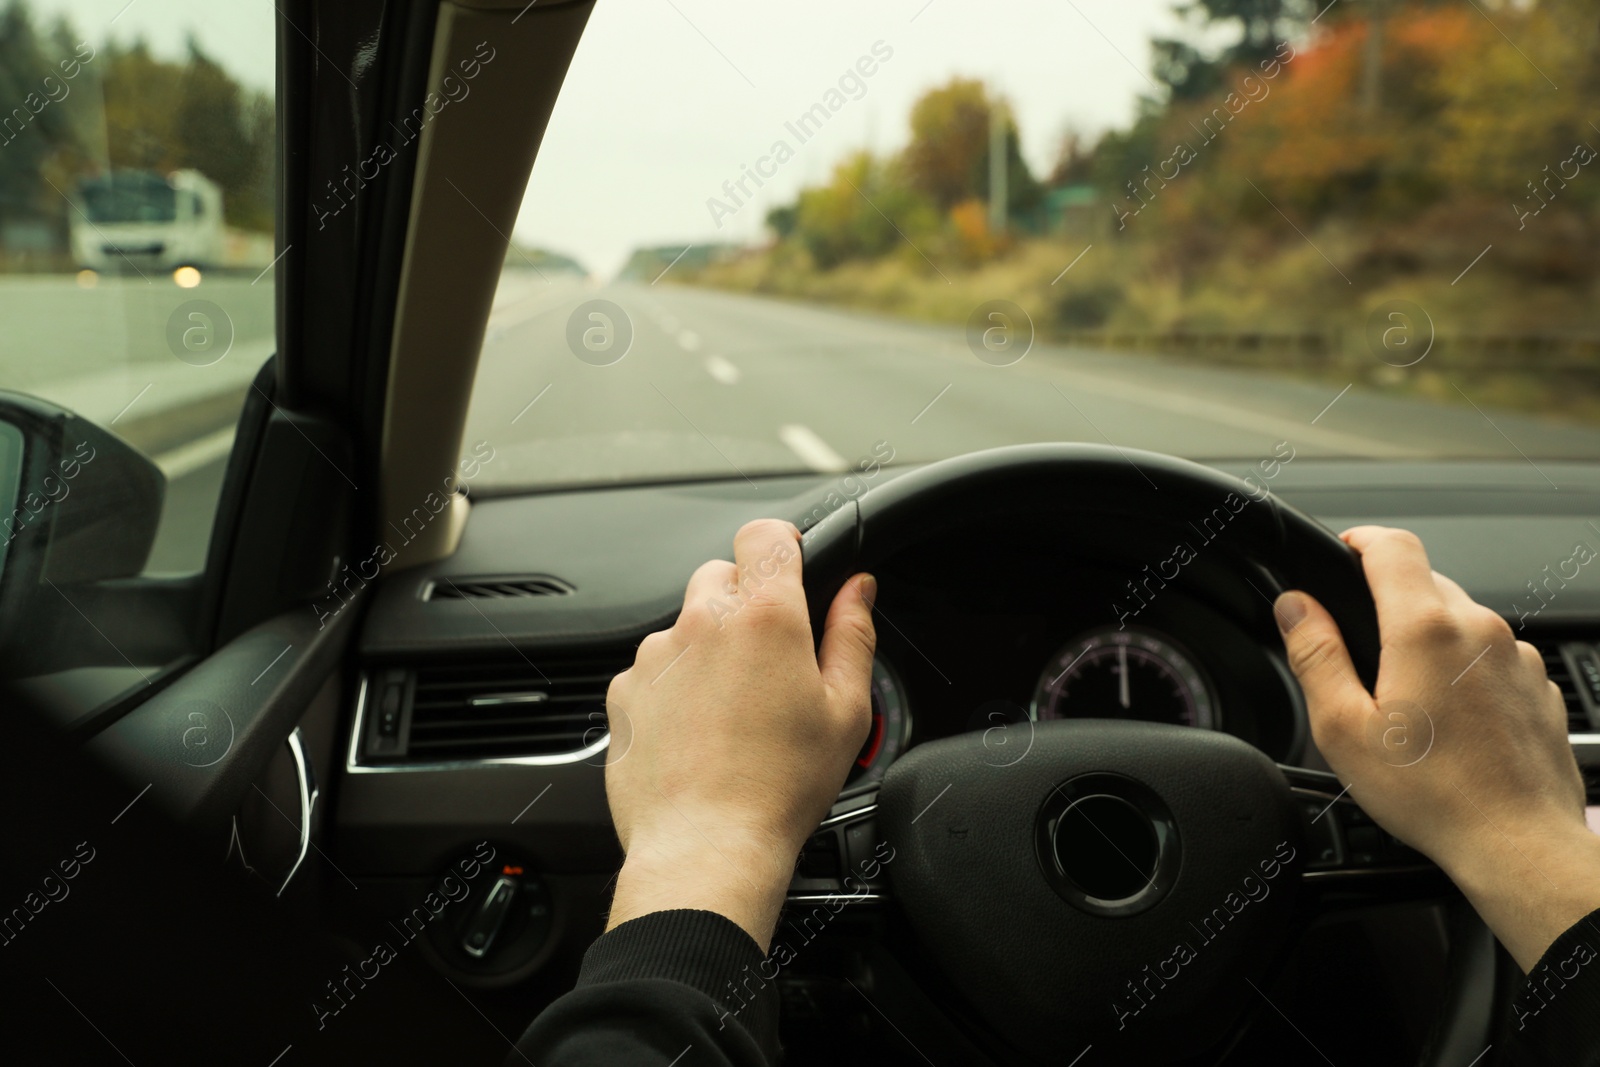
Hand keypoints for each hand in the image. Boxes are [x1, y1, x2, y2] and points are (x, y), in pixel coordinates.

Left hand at [602, 518, 876, 949]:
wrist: (706, 846)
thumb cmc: (778, 788)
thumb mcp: (846, 711)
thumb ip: (853, 635)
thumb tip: (858, 591)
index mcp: (765, 617)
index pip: (765, 534)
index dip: (782, 545)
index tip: (791, 566)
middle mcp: (703, 623)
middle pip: (723, 574)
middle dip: (747, 602)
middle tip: (771, 660)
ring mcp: (657, 656)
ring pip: (686, 623)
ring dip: (709, 646)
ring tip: (736, 709)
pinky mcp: (625, 691)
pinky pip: (655, 667)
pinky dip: (676, 685)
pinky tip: (701, 730)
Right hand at [1276, 525, 1599, 969]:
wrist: (1518, 843)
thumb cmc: (1434, 795)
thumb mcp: (1344, 728)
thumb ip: (1315, 655)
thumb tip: (1296, 606)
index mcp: (1425, 630)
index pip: (1392, 547)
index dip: (1360, 540)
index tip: (1343, 551)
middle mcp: (1479, 629)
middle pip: (1425, 582)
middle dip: (1389, 603)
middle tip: (1362, 654)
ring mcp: (1516, 656)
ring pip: (1460, 620)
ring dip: (1428, 640)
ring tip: (1408, 700)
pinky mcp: (1538, 685)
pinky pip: (1492, 656)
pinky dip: (1465, 671)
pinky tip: (1449, 720)